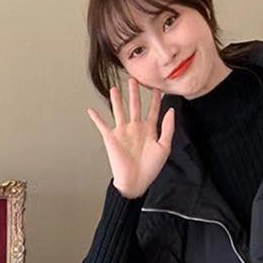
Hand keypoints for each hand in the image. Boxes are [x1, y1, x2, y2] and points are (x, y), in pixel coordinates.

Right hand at [86, 77, 175, 197]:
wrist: (136, 182)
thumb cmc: (151, 168)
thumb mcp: (164, 147)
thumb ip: (168, 129)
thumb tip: (171, 111)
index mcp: (149, 130)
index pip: (153, 111)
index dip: (155, 100)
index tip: (157, 88)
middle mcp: (135, 128)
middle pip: (135, 106)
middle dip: (135, 93)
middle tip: (134, 79)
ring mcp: (123, 132)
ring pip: (119, 111)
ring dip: (116, 100)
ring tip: (115, 88)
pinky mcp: (111, 138)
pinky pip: (102, 125)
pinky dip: (96, 118)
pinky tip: (91, 109)